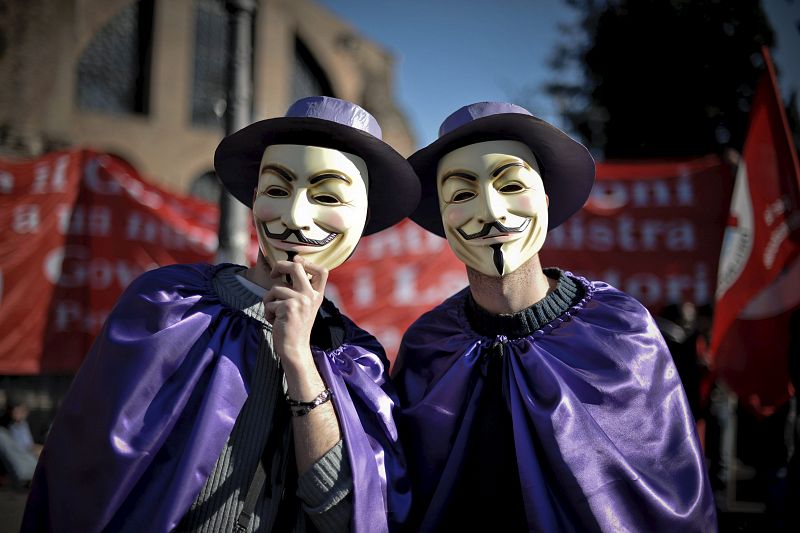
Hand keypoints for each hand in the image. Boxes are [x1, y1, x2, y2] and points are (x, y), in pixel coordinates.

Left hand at [264, 256, 327, 373]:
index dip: (308, 262)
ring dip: (269, 301)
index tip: (297, 260)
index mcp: (317, 295)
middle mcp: (311, 296)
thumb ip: (301, 291)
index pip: (322, 271)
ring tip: (276, 314)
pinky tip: (275, 322)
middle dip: (280, 265)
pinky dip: (268, 312)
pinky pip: (269, 302)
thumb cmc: (295, 327)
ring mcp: (301, 300)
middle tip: (273, 273)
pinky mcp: (288, 307)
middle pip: (296, 267)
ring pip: (275, 289)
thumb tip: (289, 268)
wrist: (295, 348)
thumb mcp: (304, 306)